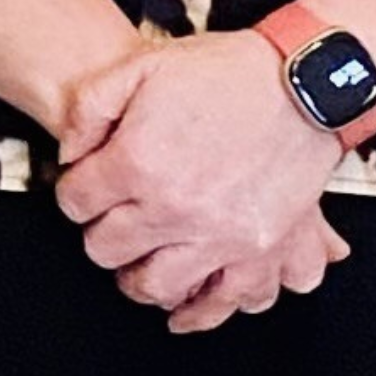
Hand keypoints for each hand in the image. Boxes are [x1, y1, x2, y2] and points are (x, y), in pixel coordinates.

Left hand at [56, 35, 348, 327]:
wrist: (305, 83)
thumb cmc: (228, 72)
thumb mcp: (141, 66)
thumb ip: (90, 108)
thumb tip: (70, 153)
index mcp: (138, 163)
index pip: (76, 203)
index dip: (75, 192)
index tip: (86, 188)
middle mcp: (174, 209)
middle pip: (107, 250)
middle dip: (101, 234)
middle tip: (111, 221)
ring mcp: (218, 236)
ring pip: (156, 287)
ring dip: (140, 277)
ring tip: (141, 260)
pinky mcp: (260, 252)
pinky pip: (225, 301)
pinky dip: (202, 309)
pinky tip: (188, 301)